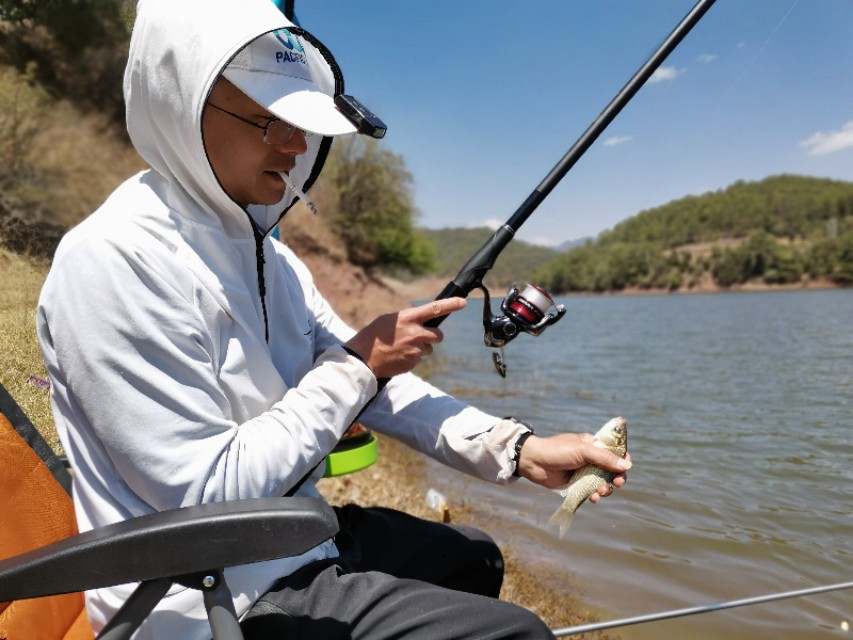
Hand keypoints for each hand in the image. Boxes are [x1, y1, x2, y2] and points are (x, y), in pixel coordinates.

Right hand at [344, 298, 466, 378]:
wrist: (363, 359)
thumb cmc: (374, 336)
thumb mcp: (389, 320)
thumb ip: (408, 320)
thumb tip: (421, 322)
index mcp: (408, 318)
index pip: (435, 308)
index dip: (451, 305)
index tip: (463, 302)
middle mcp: (415, 333)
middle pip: (438, 335)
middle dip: (433, 336)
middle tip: (419, 337)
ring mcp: (415, 349)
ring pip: (429, 349)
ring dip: (420, 348)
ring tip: (402, 348)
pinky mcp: (413, 363)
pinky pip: (419, 359)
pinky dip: (412, 358)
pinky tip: (398, 356)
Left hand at [516, 432, 630, 501]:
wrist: (534, 462)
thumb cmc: (557, 450)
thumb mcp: (582, 451)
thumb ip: (604, 458)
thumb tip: (627, 465)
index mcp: (592, 445)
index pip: (614, 452)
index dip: (622, 460)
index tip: (626, 467)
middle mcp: (590, 459)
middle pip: (611, 470)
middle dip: (617, 478)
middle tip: (618, 483)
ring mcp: (584, 473)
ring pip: (603, 483)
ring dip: (605, 489)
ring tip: (600, 491)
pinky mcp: (576, 485)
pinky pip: (591, 492)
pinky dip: (594, 496)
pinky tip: (592, 498)